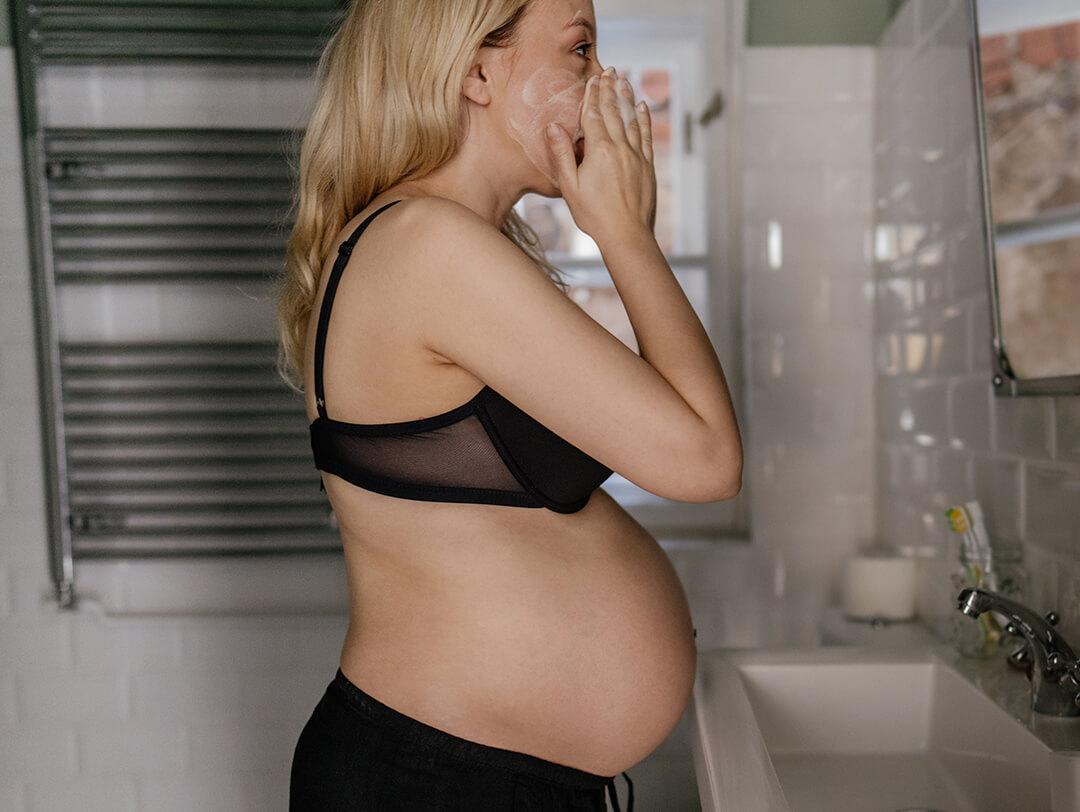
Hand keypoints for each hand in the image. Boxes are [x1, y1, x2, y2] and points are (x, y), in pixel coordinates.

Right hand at [545, 68, 656, 245]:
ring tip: (625, 80)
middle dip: (610, 89)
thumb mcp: (569, 186)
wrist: (626, 234)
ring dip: (627, 97)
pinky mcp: (647, 165)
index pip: (593, 115)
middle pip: (613, 111)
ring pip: (631, 119)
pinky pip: (646, 135)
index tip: (594, 79)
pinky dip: (644, 119)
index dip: (593, 95)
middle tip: (610, 70)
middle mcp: (620, 147)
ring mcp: (636, 155)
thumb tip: (553, 127)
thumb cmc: (594, 214)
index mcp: (598, 150)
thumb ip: (562, 155)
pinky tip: (642, 107)